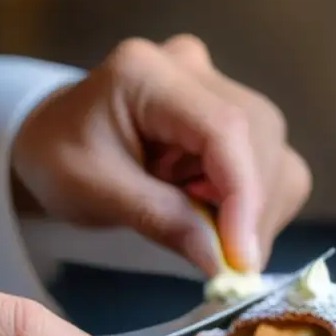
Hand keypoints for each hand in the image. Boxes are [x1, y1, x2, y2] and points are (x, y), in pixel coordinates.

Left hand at [11, 35, 311, 275]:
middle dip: (251, 214)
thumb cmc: (62, 159)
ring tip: (207, 234)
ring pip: (277, 160)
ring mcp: (224, 91)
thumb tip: (221, 263)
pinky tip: (216, 218)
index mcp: (148, 73)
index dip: (243, 196)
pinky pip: (274, 169)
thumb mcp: (93, 192)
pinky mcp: (240, 119)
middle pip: (260, 143)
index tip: (243, 258)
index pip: (225, 129)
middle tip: (223, 263)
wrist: (58, 140)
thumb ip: (159, 220)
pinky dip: (255, 210)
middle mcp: (196, 71)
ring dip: (255, 215)